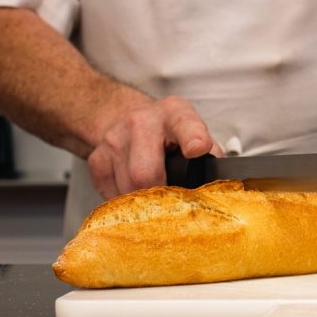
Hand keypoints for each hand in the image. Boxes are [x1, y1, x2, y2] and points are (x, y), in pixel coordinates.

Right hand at [88, 96, 220, 198]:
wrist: (133, 120)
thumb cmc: (172, 134)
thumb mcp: (195, 134)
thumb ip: (210, 156)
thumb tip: (219, 187)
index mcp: (176, 114)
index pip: (185, 125)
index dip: (193, 138)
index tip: (198, 149)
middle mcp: (142, 122)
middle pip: (145, 172)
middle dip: (161, 195)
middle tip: (173, 203)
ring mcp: (115, 139)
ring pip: (128, 188)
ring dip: (145, 202)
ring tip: (157, 197)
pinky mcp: (97, 158)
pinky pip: (111, 194)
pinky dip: (127, 203)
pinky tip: (137, 195)